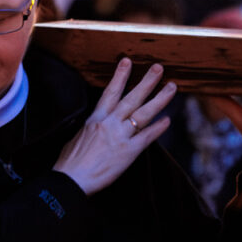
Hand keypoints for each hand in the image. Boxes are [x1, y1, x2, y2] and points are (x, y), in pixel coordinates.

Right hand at [55, 58, 175, 193]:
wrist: (71, 180)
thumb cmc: (69, 163)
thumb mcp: (77, 138)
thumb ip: (91, 129)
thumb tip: (95, 126)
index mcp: (95, 119)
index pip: (110, 92)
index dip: (120, 76)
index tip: (127, 61)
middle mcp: (110, 124)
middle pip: (132, 98)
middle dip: (147, 81)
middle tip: (158, 68)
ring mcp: (120, 136)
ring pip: (143, 113)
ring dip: (159, 99)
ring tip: (171, 87)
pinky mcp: (129, 152)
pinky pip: (147, 137)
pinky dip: (158, 128)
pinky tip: (167, 120)